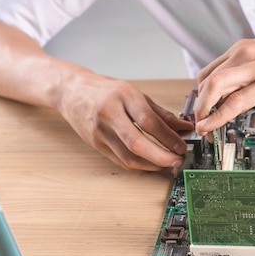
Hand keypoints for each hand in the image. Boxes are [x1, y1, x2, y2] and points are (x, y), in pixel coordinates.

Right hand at [55, 72, 192, 170]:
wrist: (71, 91)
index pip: (148, 121)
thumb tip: (184, 127)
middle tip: (177, 161)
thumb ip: (160, 112)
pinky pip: (119, 160)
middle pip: (137, 143)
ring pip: (127, 157)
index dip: (168, 136)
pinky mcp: (95, 144)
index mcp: (123, 96)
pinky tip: (151, 163)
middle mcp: (109, 113)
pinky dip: (138, 165)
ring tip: (168, 164)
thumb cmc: (105, 90)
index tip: (182, 145)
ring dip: (151, 165)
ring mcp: (100, 131)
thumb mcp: (135, 93)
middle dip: (161, 157)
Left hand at [194, 33, 254, 134]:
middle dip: (197, 103)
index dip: (201, 93)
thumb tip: (240, 93)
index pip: (210, 71)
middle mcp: (245, 53)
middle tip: (198, 121)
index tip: (201, 108)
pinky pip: (234, 101)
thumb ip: (252, 73)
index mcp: (244, 49)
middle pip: (206, 79)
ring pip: (214, 87)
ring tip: (202, 125)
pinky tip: (211, 125)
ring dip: (202, 109)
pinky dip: (217, 116)